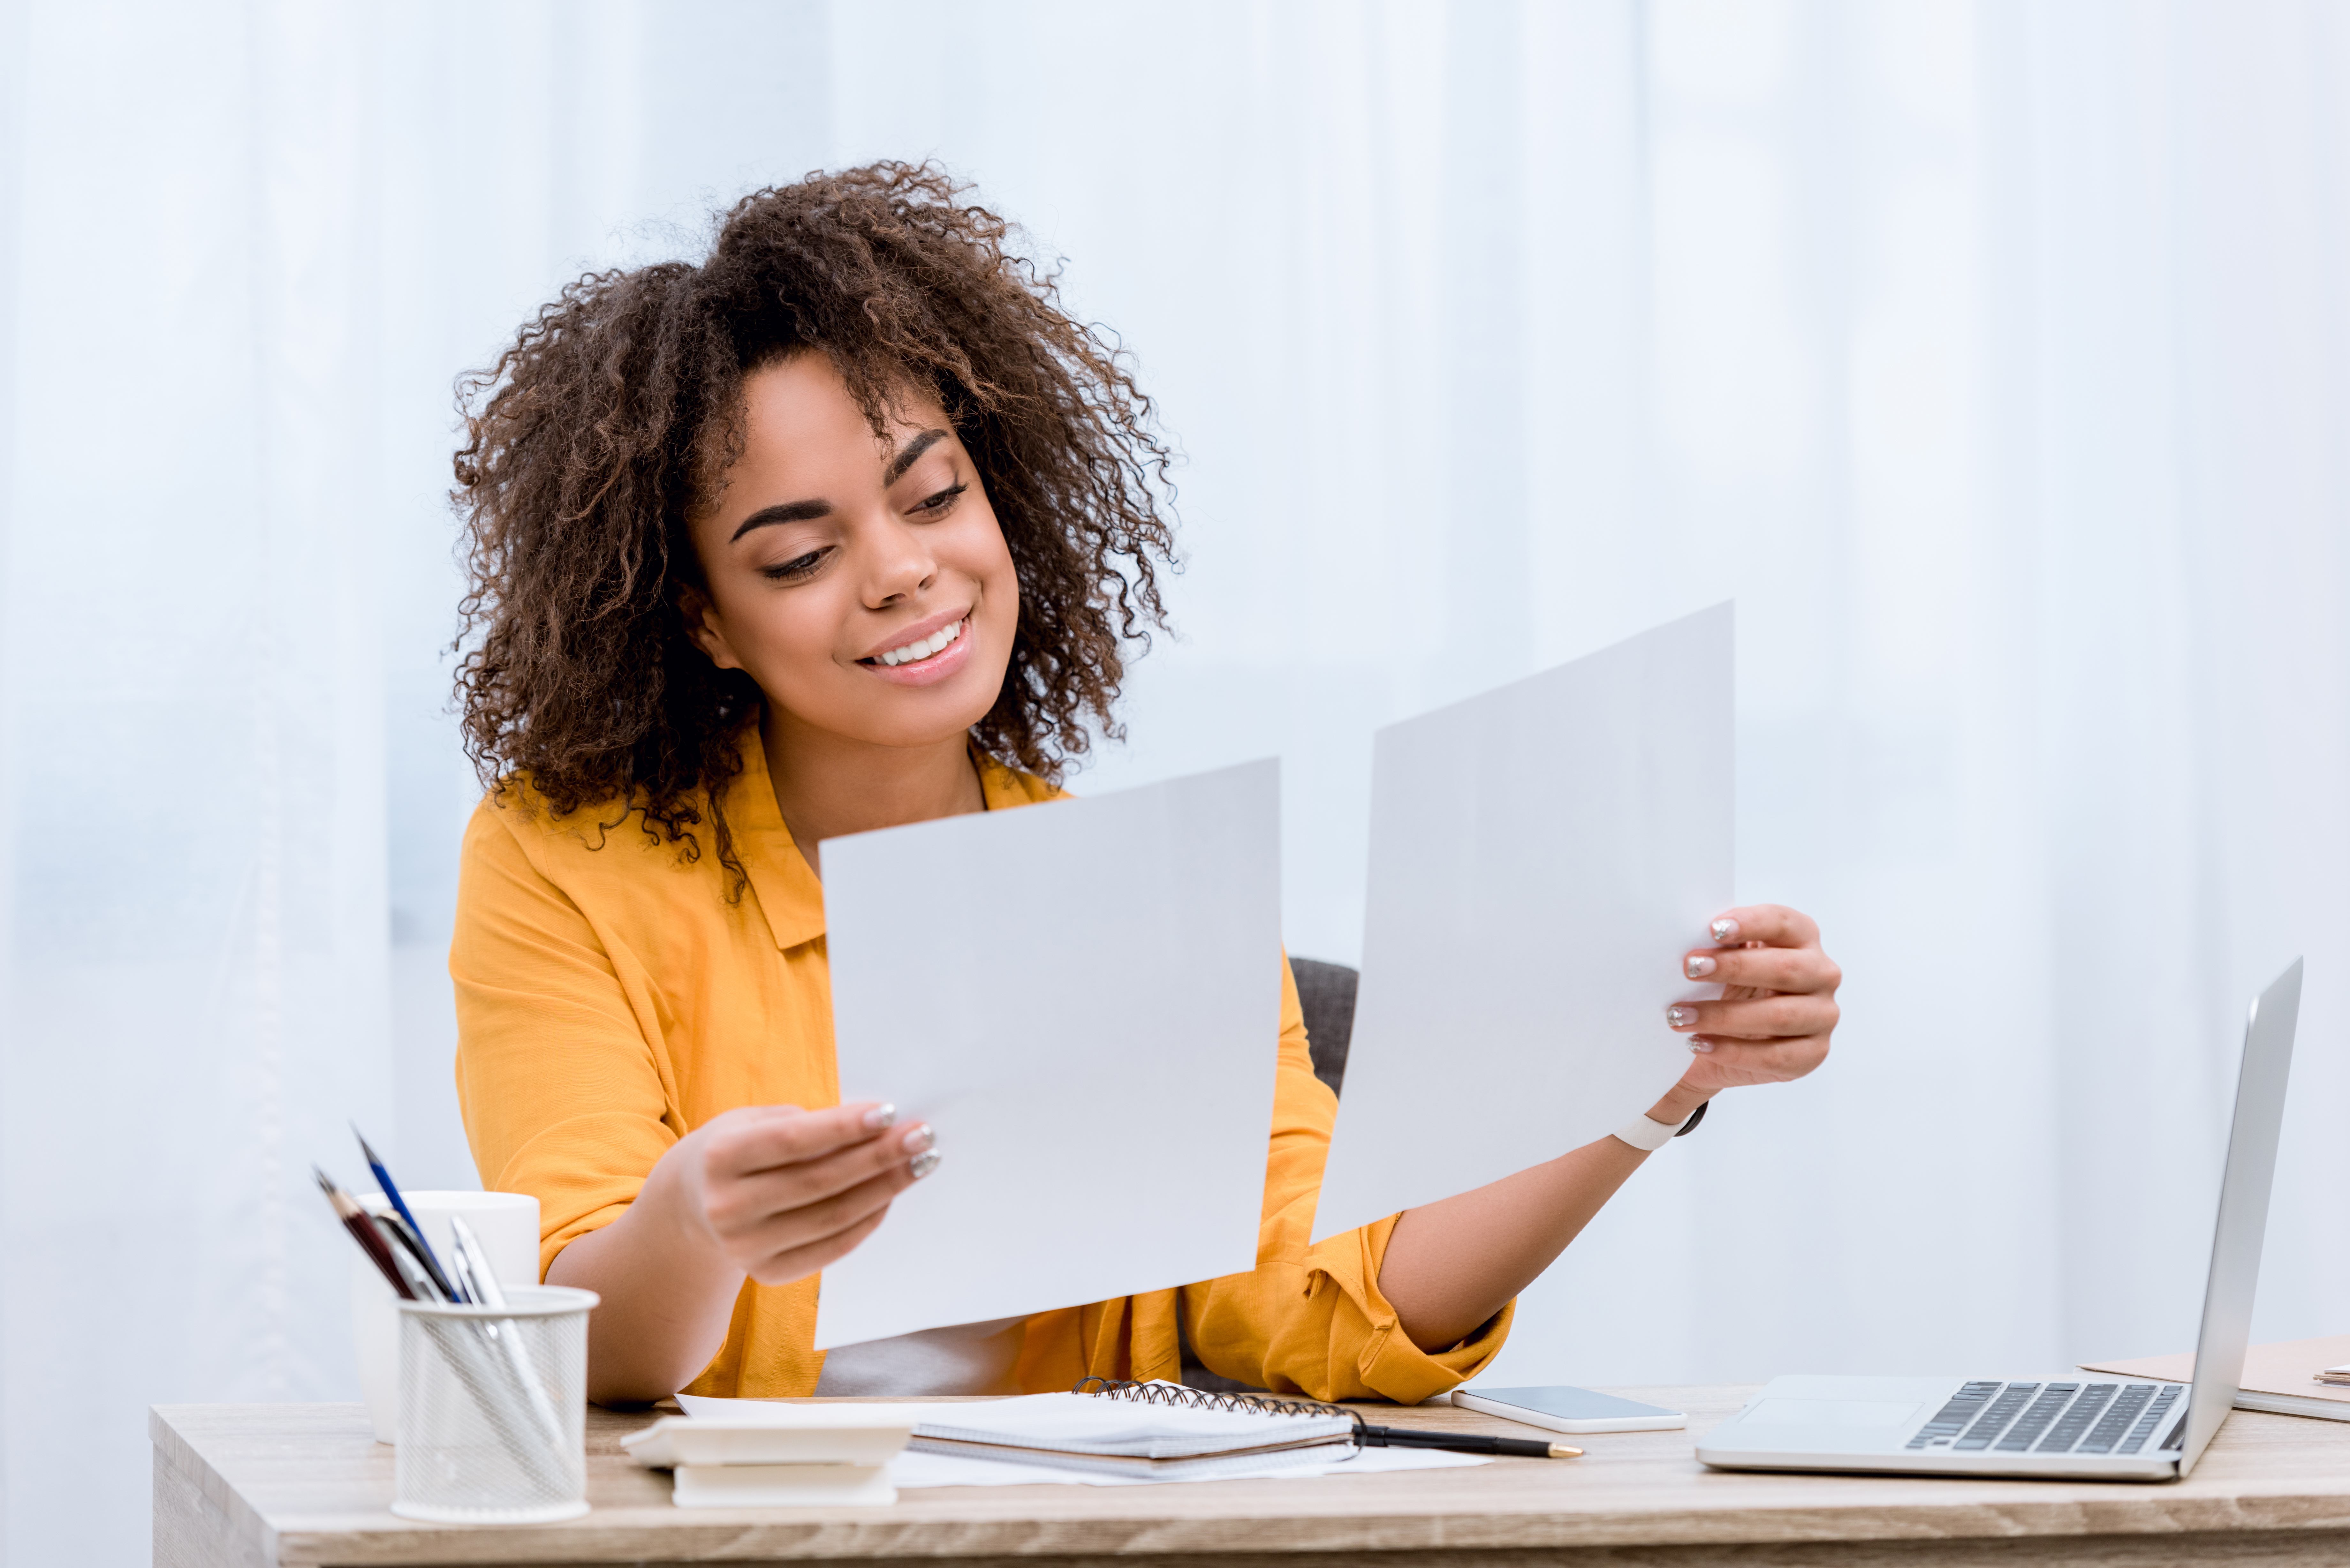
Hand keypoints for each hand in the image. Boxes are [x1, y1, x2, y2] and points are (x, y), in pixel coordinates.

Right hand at [659, 1101, 938, 1285]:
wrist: (692, 1206)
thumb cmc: (737, 1150)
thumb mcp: (751, 1121)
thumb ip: (804, 1123)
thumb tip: (874, 1126)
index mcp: (721, 1157)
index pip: (794, 1141)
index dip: (844, 1127)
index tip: (890, 1112)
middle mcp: (728, 1207)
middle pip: (821, 1182)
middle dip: (879, 1157)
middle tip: (923, 1136)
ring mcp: (746, 1247)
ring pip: (833, 1217)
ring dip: (885, 1189)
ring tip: (921, 1163)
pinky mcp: (767, 1273)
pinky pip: (832, 1248)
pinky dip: (868, 1221)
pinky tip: (891, 1196)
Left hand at [1654, 904, 1839, 1113]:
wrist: (1727, 1038)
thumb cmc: (1727, 986)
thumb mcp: (1724, 959)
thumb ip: (1718, 943)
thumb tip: (1690, 935)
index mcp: (1802, 938)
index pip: (1784, 923)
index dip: (1751, 923)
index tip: (1713, 929)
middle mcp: (1822, 974)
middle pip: (1785, 968)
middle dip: (1734, 968)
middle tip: (1689, 969)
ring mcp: (1822, 1016)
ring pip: (1779, 1016)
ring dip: (1723, 1016)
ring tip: (1679, 1016)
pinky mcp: (1813, 1053)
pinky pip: (1775, 1056)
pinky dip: (1732, 1051)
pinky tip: (1698, 1043)